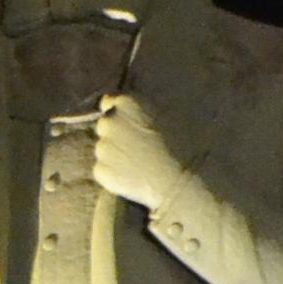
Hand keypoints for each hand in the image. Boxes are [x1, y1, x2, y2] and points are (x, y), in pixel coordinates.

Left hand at [87, 91, 195, 218]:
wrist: (178, 182)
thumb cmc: (182, 147)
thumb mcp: (169, 115)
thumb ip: (144, 108)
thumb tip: (135, 110)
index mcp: (127, 102)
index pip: (109, 102)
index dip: (119, 114)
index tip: (129, 124)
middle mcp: (109, 121)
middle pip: (105, 125)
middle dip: (116, 134)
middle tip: (138, 147)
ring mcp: (102, 147)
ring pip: (104, 149)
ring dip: (115, 155)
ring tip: (139, 164)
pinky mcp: (100, 170)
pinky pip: (103, 169)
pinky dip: (113, 173)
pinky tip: (133, 177)